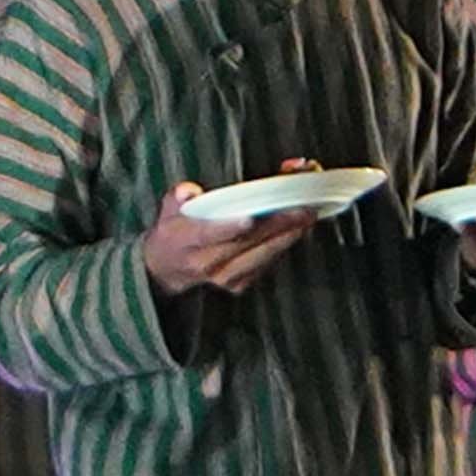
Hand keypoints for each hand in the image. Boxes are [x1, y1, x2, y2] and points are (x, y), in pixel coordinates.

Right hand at [142, 183, 322, 298]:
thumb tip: (188, 191)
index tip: (249, 218)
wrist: (168, 268)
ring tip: (306, 216)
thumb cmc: (174, 231)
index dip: (229, 227)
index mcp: (185, 240)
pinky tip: (297, 229)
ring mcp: (224, 276)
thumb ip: (179, 196)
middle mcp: (206, 262)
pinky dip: (283, 245)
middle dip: (275, 225)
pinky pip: (266, 263)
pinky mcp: (239, 283)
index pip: (207, 234)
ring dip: (287, 235)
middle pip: (245, 243)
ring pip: (261, 255)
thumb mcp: (168, 208)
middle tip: (300, 208)